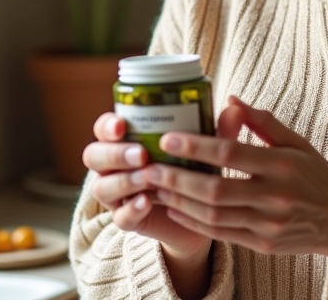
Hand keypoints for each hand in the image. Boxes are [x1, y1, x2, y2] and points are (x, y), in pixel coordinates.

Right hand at [82, 113, 211, 260]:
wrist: (201, 214)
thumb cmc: (197, 169)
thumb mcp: (206, 148)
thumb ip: (218, 131)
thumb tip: (235, 109)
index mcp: (127, 139)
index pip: (104, 128)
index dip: (107, 125)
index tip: (122, 124)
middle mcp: (114, 165)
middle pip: (93, 155)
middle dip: (114, 153)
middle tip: (140, 153)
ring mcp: (117, 194)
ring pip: (102, 186)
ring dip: (123, 180)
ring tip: (146, 177)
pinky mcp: (127, 219)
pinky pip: (119, 216)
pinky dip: (131, 209)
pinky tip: (147, 203)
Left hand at [143, 96, 327, 266]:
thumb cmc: (316, 174)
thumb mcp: (297, 142)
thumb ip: (263, 122)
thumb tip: (231, 100)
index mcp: (283, 165)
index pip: (231, 153)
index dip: (196, 145)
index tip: (168, 138)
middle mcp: (276, 197)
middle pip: (216, 188)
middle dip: (177, 178)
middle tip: (149, 167)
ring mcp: (269, 225)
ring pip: (214, 215)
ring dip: (179, 201)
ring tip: (155, 187)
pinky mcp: (264, 246)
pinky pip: (222, 234)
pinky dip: (194, 222)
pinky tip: (175, 208)